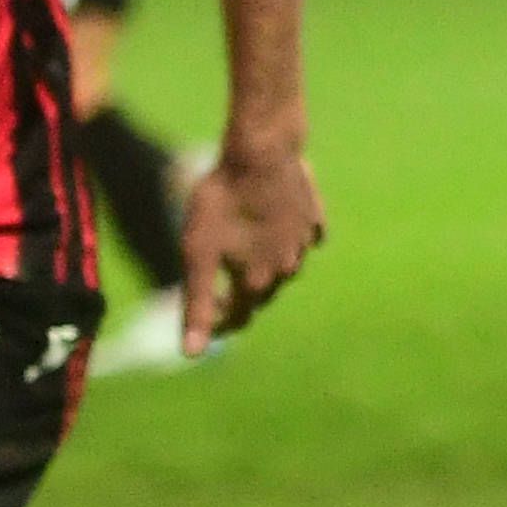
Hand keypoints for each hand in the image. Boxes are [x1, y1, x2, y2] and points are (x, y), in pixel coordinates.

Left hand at [181, 145, 325, 356]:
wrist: (262, 152)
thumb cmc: (221, 202)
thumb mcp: (197, 254)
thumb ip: (197, 305)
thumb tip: (191, 353)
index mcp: (257, 281)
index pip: (237, 317)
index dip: (217, 320)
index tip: (205, 312)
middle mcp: (286, 269)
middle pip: (262, 292)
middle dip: (241, 290)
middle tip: (220, 271)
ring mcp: (304, 242)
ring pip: (284, 265)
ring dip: (266, 264)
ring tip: (246, 246)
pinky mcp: (315, 217)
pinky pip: (304, 238)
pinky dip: (290, 239)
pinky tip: (278, 225)